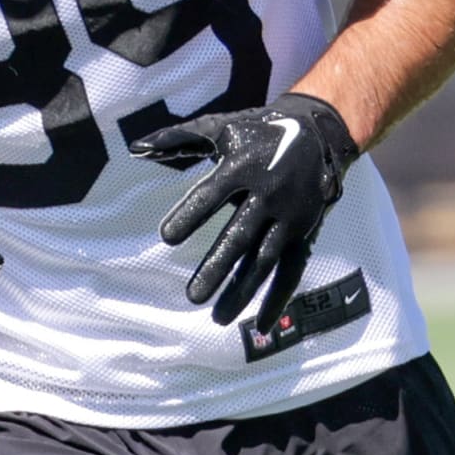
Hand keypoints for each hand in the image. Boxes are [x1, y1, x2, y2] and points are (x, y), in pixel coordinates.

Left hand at [132, 94, 359, 330]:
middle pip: (241, 236)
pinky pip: (291, 271)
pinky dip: (278, 299)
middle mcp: (269, 194)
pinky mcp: (303, 235)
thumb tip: (136, 148)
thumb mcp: (220, 128)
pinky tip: (262, 326)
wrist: (318, 134)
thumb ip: (178, 139)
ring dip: (243, 291)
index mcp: (243, 167)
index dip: (190, 214)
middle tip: (193, 296)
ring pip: (265, 260)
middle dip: (218, 266)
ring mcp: (289, 218)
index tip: (166, 237)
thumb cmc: (258, 133)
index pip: (212, 194)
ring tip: (217, 317)